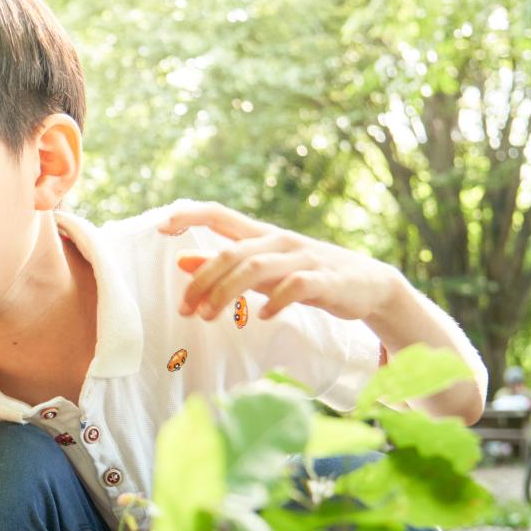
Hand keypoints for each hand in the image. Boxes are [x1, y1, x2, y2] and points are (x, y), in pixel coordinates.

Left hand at [159, 201, 404, 322]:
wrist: (369, 284)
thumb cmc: (307, 274)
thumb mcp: (262, 269)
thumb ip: (224, 265)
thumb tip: (180, 260)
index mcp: (261, 235)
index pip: (219, 213)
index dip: (190, 215)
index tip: (161, 226)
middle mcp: (279, 241)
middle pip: (231, 253)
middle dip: (203, 281)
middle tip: (185, 310)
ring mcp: (303, 258)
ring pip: (257, 267)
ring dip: (227, 292)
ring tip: (209, 317)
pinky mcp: (325, 279)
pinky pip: (296, 285)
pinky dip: (277, 300)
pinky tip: (264, 316)